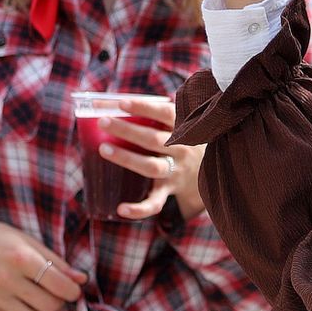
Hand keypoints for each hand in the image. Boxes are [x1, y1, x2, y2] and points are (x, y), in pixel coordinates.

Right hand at [0, 213, 86, 310]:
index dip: (73, 291)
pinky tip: (25, 307)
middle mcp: (8, 280)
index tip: (73, 289)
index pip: (58, 285)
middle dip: (59, 301)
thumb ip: (55, 261)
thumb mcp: (27, 241)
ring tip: (39, 300)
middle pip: (49, 306)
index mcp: (21, 258)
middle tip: (55, 292)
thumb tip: (80, 280)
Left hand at [97, 95, 205, 221]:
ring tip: (104, 148)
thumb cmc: (180, 138)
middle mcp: (181, 149)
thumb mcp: (175, 122)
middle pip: (153, 139)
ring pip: (151, 167)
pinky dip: (139, 209)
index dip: (144, 108)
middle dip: (127, 130)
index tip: (122, 103)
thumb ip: (149, 111)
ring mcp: (176, 171)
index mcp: (182, 127)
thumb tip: (101, 101)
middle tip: (103, 122)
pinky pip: (155, 202)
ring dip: (127, 158)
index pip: (165, 114)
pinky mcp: (168, 190)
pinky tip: (121, 208)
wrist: (210, 170)